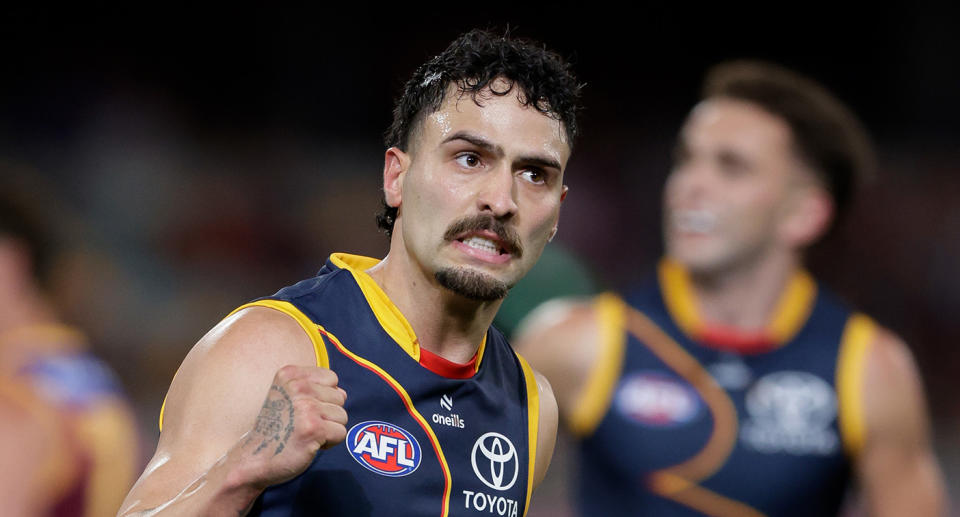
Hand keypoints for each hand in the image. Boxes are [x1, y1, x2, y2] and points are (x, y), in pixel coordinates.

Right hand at [239, 365, 347, 487]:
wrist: (253, 459)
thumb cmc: (275, 429)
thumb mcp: (287, 396)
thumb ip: (314, 388)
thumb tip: (343, 393)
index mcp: (290, 375)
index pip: (331, 378)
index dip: (324, 397)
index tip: (303, 410)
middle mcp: (298, 387)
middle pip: (339, 397)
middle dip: (327, 414)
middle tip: (303, 425)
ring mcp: (306, 407)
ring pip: (342, 415)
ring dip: (329, 429)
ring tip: (306, 434)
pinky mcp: (313, 428)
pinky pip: (341, 433)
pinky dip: (329, 443)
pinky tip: (310, 444)